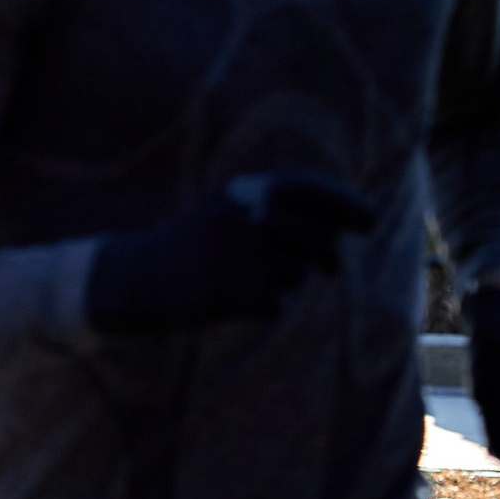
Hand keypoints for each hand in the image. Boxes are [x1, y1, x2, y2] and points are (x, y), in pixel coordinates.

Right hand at [85, 171, 373, 336]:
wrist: (132, 276)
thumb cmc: (188, 246)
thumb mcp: (226, 211)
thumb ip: (278, 208)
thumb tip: (351, 221)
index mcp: (244, 192)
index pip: (312, 190)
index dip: (347, 205)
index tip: (367, 222)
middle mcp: (246, 217)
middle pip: (317, 240)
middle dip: (325, 257)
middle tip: (326, 269)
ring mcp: (240, 255)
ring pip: (295, 275)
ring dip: (281, 282)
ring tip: (243, 279)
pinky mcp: (232, 291)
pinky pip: (272, 304)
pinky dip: (258, 307)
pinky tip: (227, 300)